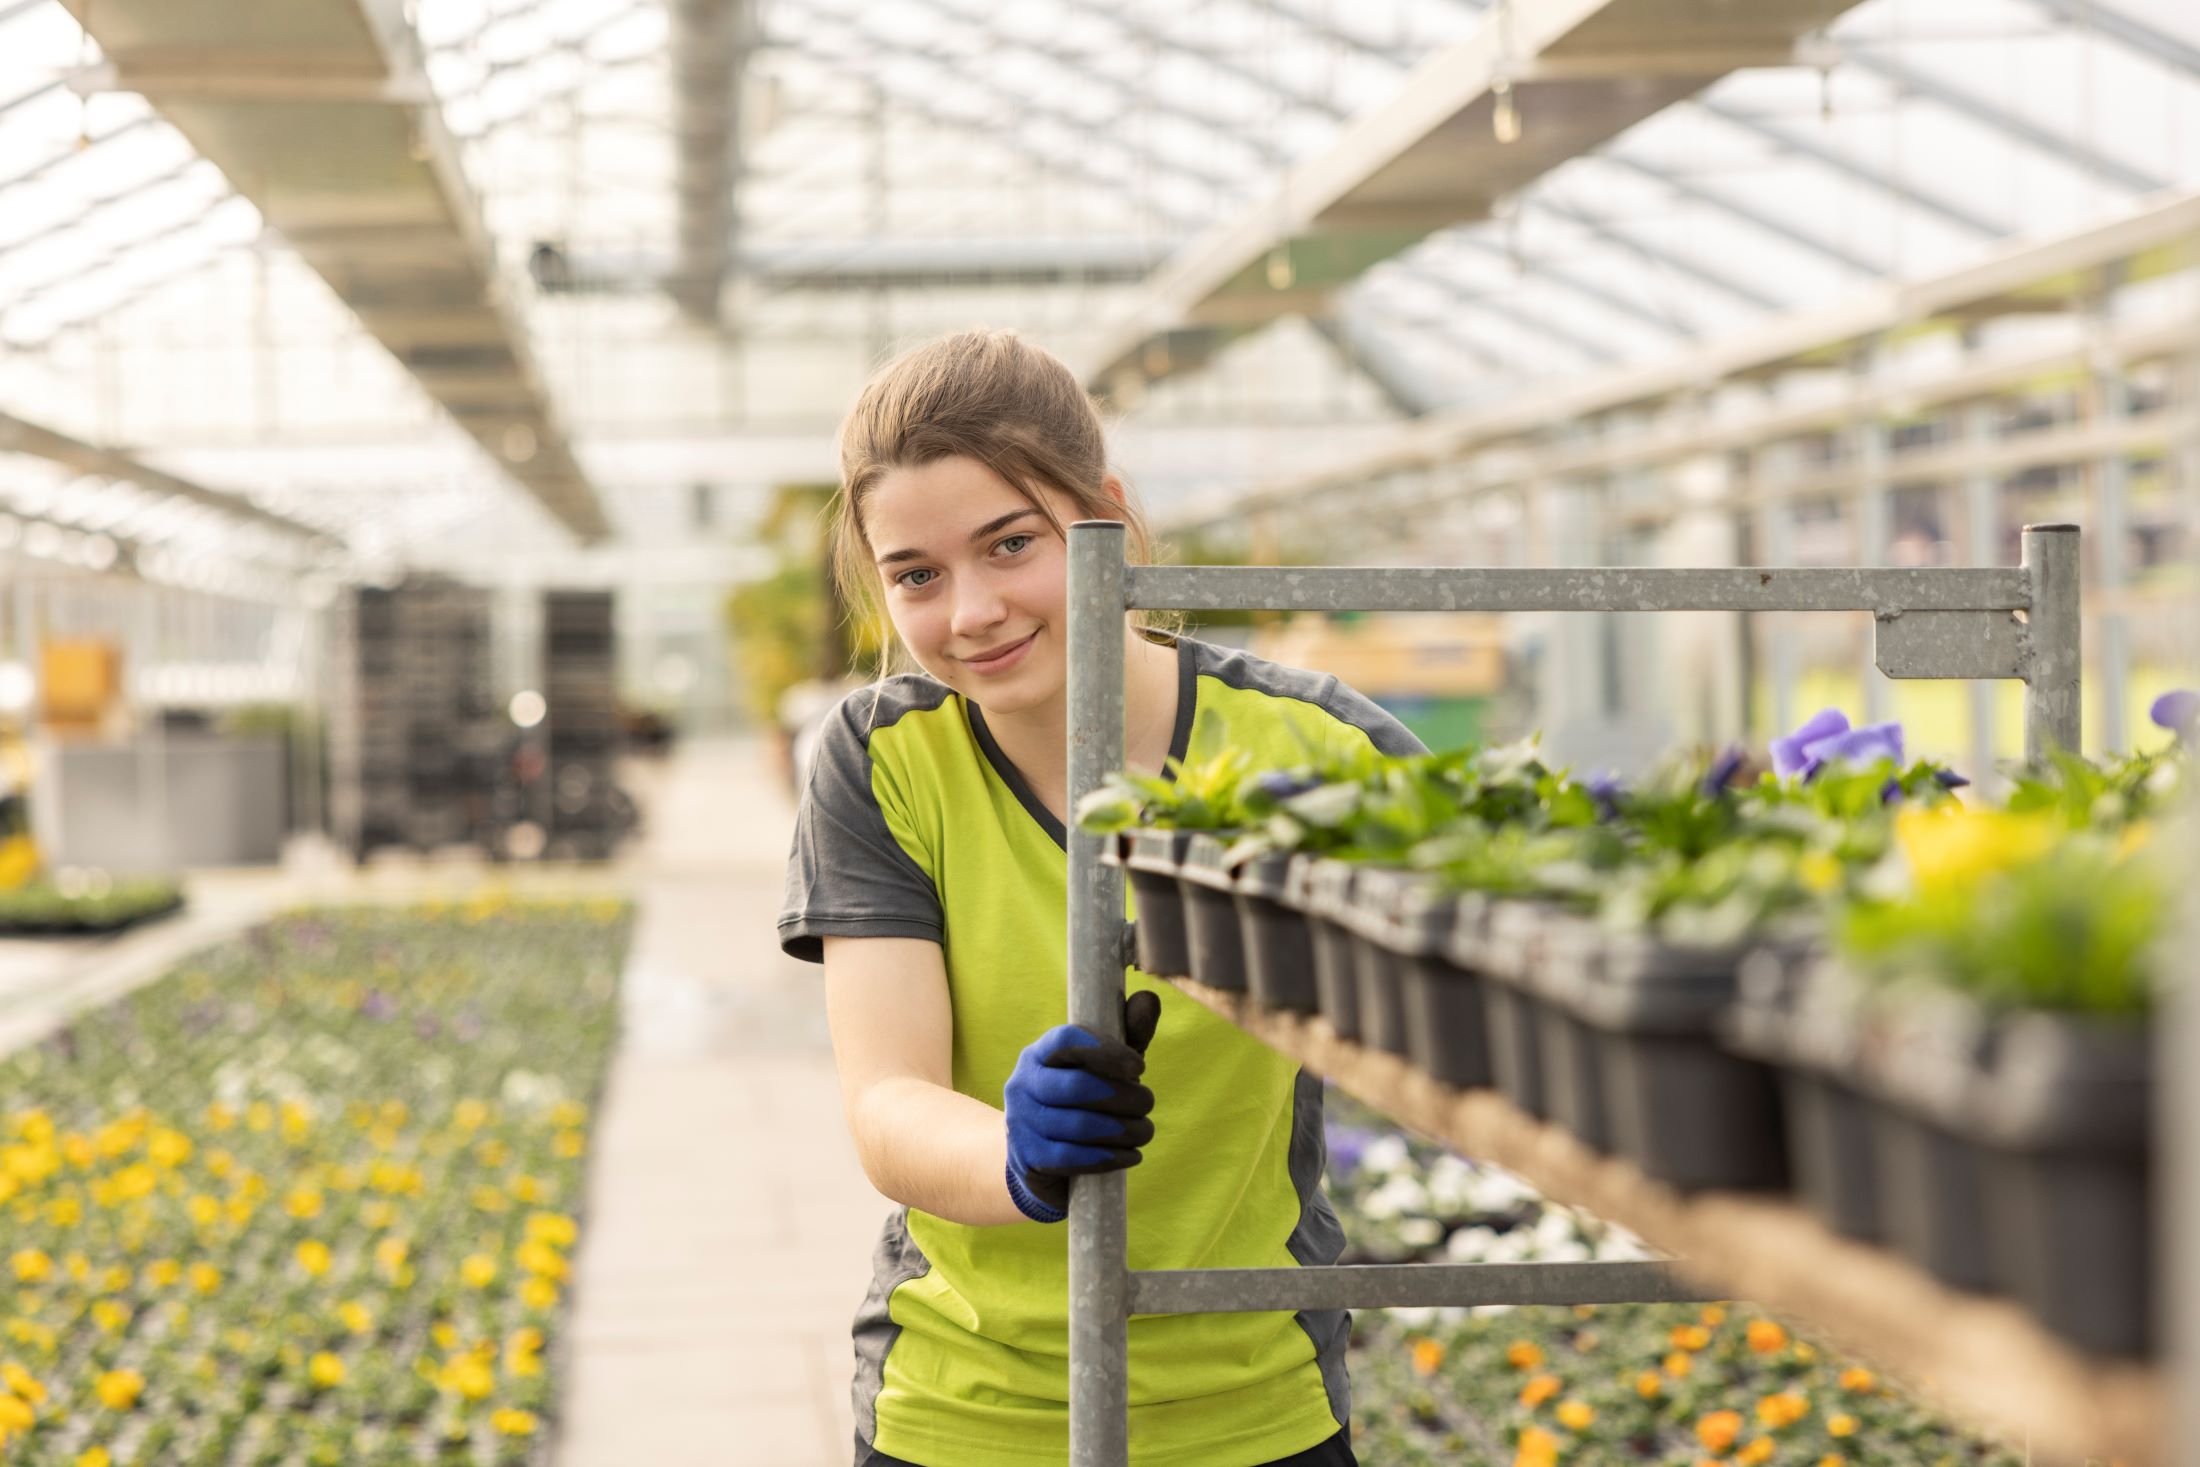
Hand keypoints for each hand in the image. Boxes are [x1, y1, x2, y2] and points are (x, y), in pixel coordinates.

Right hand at [1001, 991, 1160, 1221]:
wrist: (1038, 1157)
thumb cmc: (1079, 1103)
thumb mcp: (1103, 1068)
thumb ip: (1127, 1036)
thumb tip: (1148, 999)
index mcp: (1039, 1054)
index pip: (1067, 1040)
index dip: (1106, 1051)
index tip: (1139, 1066)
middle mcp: (1022, 1084)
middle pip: (1077, 1086)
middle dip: (1124, 1096)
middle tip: (1148, 1103)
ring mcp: (1020, 1122)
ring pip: (1079, 1126)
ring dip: (1124, 1130)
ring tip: (1145, 1131)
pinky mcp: (1028, 1158)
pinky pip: (1072, 1158)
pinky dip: (1109, 1157)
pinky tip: (1131, 1155)